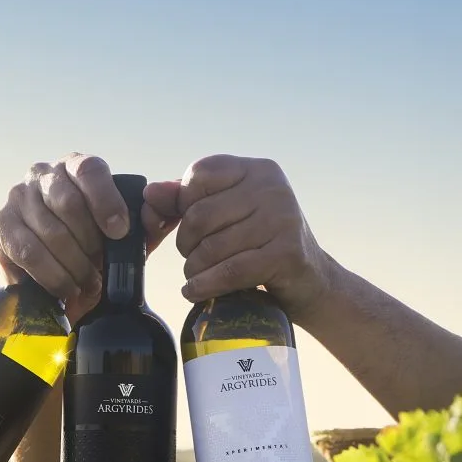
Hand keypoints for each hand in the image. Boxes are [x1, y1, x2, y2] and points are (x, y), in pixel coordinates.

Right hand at [0, 154, 175, 323]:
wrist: (65, 285)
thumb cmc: (101, 251)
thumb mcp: (135, 236)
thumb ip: (157, 214)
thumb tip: (168, 191)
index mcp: (76, 167)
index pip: (90, 171)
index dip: (106, 201)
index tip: (120, 232)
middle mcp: (43, 174)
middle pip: (68, 203)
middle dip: (90, 244)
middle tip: (100, 267)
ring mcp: (17, 198)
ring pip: (50, 232)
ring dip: (74, 265)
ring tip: (87, 282)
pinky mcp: (1, 227)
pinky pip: (28, 252)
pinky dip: (52, 275)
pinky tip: (65, 288)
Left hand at [143, 155, 332, 321]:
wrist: (310, 281)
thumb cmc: (260, 245)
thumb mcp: (228, 215)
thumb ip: (186, 201)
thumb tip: (150, 193)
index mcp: (257, 170)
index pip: (200, 174)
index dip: (183, 204)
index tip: (189, 227)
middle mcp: (272, 187)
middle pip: (200, 215)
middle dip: (186, 244)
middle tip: (192, 259)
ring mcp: (282, 219)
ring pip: (211, 248)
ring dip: (194, 270)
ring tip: (197, 277)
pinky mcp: (286, 254)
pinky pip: (229, 271)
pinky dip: (206, 285)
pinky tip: (195, 291)